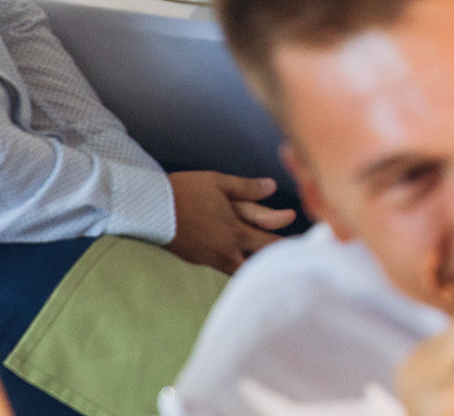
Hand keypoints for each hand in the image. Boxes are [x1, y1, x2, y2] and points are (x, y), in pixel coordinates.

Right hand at [165, 171, 295, 274]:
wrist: (148, 208)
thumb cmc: (184, 191)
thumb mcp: (218, 183)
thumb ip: (247, 188)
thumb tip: (273, 187)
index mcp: (234, 231)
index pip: (269, 243)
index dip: (288, 243)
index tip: (305, 244)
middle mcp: (225, 251)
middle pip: (257, 263)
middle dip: (275, 261)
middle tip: (294, 262)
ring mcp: (209, 259)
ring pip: (240, 270)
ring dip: (255, 268)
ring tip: (270, 269)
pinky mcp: (196, 261)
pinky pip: (223, 267)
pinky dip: (236, 266)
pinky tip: (241, 263)